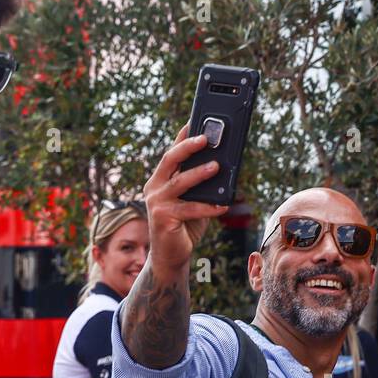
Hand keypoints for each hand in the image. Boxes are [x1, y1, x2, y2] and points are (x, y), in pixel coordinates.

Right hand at [140, 122, 227, 280]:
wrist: (170, 256)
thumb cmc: (184, 226)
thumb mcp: (194, 201)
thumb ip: (202, 186)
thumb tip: (222, 168)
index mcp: (160, 179)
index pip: (172, 153)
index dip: (182, 136)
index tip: (195, 121)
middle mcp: (154, 187)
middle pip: (171, 160)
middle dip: (188, 146)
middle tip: (206, 138)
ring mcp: (157, 202)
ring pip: (180, 182)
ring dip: (200, 173)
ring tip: (217, 167)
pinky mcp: (163, 218)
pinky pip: (190, 208)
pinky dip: (209, 207)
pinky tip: (224, 206)